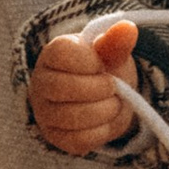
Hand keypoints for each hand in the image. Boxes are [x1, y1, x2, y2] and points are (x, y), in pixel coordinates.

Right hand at [30, 21, 137, 154]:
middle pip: (65, 88)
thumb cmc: (103, 69)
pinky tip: (105, 120)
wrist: (102, 96)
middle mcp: (41, 84)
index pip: (61, 53)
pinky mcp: (55, 137)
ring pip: (72, 117)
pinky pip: (78, 140)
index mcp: (52, 55)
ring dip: (105, 111)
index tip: (101, 64)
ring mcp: (44, 112)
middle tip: (114, 87)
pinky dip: (101, 131)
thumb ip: (115, 42)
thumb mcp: (110, 52)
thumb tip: (127, 28)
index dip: (89, 61)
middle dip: (101, 88)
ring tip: (114, 103)